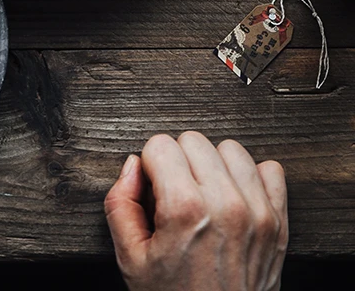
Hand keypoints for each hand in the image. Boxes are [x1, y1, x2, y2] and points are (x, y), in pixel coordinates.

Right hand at [104, 132, 287, 290]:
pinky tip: (233, 197)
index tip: (152, 190)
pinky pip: (270, 169)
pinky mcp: (278, 222)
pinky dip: (251, 178)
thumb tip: (132, 166)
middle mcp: (225, 204)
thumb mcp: (130, 257)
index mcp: (184, 208)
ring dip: (213, 165)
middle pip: (193, 140)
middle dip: (178, 162)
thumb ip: (120, 202)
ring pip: (230, 148)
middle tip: (175, 195)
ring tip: (204, 194)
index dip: (150, 165)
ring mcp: (257, 212)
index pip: (160, 144)